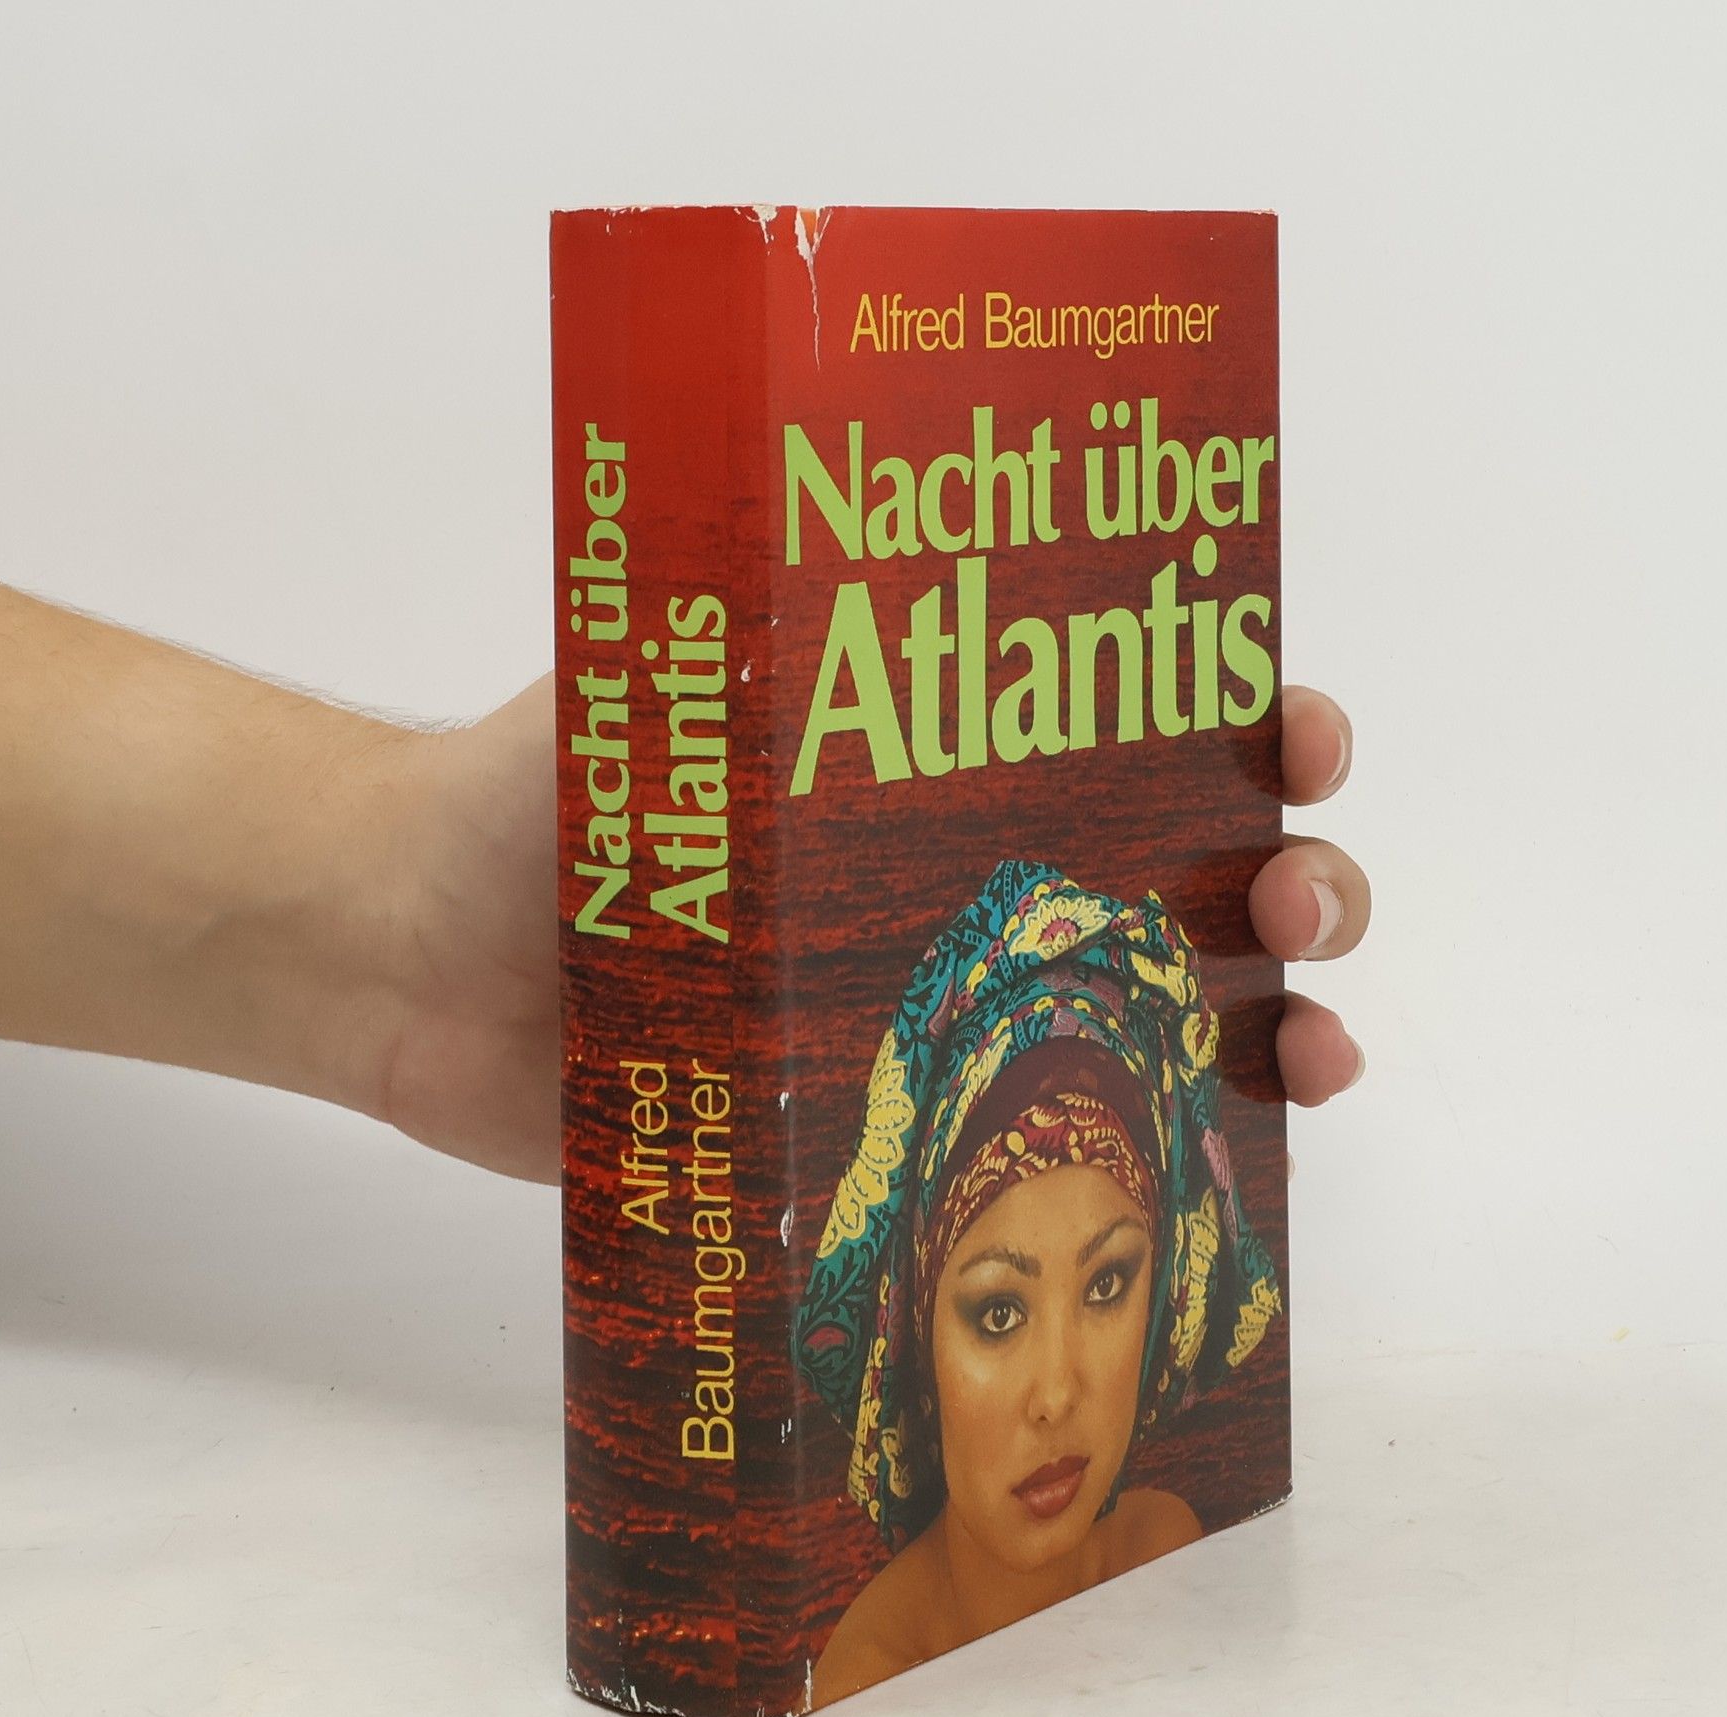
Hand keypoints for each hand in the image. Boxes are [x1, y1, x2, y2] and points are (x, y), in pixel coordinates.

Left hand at [372, 680, 1367, 1188]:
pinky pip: (1052, 1143)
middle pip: (1189, 872)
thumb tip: (895, 536)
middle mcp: (966, 876)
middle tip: (1298, 906)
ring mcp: (944, 1008)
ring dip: (1271, 1026)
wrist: (416, 961)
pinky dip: (1160, 1153)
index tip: (1293, 737)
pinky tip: (1224, 1169)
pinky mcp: (895, 1125)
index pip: (1142, 720)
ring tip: (1310, 1055)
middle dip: (1294, 881)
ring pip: (1157, 1013)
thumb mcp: (666, 675)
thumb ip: (772, 628)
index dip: (1251, 718)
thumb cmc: (535, 797)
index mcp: (939, 758)